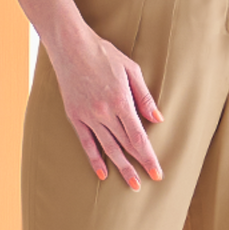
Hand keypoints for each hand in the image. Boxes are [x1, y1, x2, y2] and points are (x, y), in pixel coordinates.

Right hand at [47, 16, 162, 189]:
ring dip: (120, 167)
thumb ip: (144, 96)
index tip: (156, 173)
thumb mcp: (131, 69)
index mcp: (120, 101)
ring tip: (131, 184)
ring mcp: (87, 115)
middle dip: (137, 165)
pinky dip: (94, 159)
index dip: (148, 157)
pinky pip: (86, 142)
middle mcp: (104, 113)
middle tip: (147, 183)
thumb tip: (157, 119)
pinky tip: (102, 173)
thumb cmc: (104, 54)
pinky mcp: (74, 115)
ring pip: (107, 148)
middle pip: (124, 145)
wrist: (70, 45)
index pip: (138, 137)